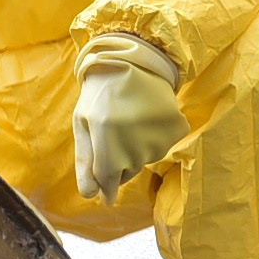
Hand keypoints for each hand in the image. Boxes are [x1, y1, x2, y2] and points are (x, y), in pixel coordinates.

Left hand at [74, 31, 189, 198]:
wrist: (135, 62)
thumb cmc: (100, 95)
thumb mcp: (83, 124)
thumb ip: (85, 163)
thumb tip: (91, 196)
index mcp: (105, 135)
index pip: (107, 178)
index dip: (105, 186)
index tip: (105, 190)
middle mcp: (134, 139)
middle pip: (126, 172)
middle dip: (117, 160)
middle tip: (113, 131)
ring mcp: (158, 135)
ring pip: (144, 160)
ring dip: (135, 149)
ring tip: (129, 120)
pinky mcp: (175, 131)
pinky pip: (161, 148)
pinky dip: (152, 138)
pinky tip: (145, 118)